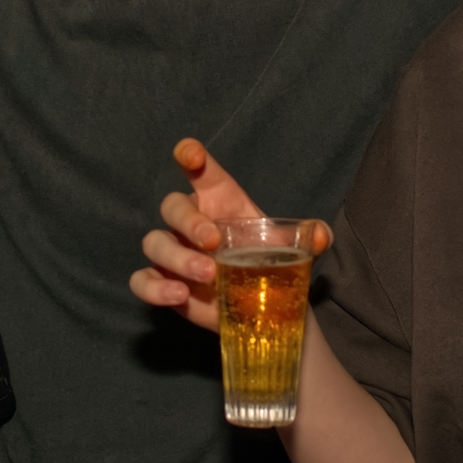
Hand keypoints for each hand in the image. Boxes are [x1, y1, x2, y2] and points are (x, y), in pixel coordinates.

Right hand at [131, 139, 326, 330]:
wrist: (261, 307)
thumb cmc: (267, 263)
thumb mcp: (290, 249)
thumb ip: (307, 239)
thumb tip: (321, 235)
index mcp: (218, 200)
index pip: (197, 169)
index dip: (189, 155)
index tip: (191, 156)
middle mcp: (190, 222)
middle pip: (172, 206)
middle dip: (189, 221)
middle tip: (213, 243)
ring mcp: (173, 252)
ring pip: (154, 242)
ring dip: (177, 257)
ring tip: (208, 277)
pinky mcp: (164, 282)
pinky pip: (141, 280)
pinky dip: (154, 287)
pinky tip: (179, 295)